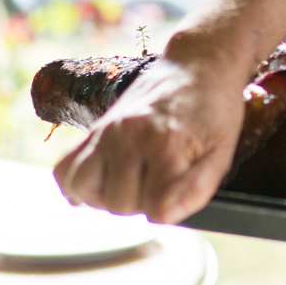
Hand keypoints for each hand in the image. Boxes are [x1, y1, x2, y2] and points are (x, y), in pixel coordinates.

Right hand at [53, 40, 247, 223]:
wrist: (197, 67)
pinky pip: (64, 169)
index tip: (182, 187)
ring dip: (109, 196)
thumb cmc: (214, 112)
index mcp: (165, 143)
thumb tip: (162, 217)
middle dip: (142, 202)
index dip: (170, 208)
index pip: (153, 210)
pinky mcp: (93, 128)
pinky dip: (78, 184)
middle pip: (119, 205)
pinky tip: (104, 182)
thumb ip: (196, 189)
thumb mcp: (221, 152)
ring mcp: (106, 130)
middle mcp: (128, 135)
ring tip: (135, 181)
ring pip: (85, 189)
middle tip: (162, 179)